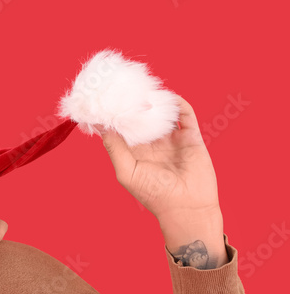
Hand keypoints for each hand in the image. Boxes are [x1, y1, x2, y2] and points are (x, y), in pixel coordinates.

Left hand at [97, 96, 226, 265]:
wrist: (186, 207)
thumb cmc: (153, 194)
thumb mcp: (126, 171)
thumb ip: (115, 148)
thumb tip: (102, 126)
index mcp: (135, 153)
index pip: (123, 129)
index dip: (115, 115)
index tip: (105, 100)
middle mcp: (153, 145)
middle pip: (141, 118)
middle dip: (134, 104)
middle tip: (124, 86)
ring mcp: (172, 140)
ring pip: (162, 114)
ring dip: (155, 101)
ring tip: (145, 87)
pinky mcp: (191, 138)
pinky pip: (185, 116)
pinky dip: (178, 104)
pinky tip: (168, 96)